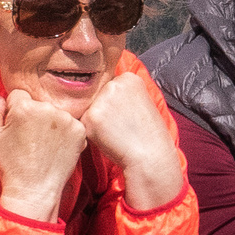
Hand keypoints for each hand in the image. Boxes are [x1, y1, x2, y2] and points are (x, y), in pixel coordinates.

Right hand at [0, 89, 88, 222]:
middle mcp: (48, 108)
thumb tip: (2, 98)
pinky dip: (64, 133)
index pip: (18, 95)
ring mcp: (67, 120)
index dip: (14, 111)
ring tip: (43, 144)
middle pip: (38, 102)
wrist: (34, 190)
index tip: (16, 128)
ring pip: (55, 112)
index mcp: (25, 107)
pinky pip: (70, 123)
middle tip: (30, 139)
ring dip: (50, 123)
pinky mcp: (80, 131)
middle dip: (33, 115)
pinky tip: (56, 147)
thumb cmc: (9, 165)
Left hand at [80, 72, 186, 210]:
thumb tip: (101, 91)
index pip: (111, 86)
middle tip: (122, 125)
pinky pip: (84, 123)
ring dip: (97, 121)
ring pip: (90, 109)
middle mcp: (114, 84)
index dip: (117, 104)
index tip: (129, 115)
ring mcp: (101, 100)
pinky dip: (92, 133)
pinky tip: (109, 138)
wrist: (151, 156)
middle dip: (105, 110)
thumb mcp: (142, 102)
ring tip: (117, 132)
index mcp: (129, 78)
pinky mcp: (90, 117)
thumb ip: (123, 93)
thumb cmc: (149, 134)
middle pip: (98, 96)